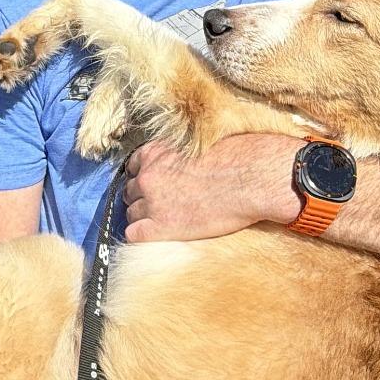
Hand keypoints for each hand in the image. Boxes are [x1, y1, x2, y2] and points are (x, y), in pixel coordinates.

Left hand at [123, 135, 303, 242]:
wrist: (249, 179)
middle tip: (162, 205)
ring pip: (131, 213)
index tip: (155, 185)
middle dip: (143, 197)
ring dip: (144, 217)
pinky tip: (158, 235)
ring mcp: (152, 202)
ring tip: (165, 222)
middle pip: (130, 190)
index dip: (144, 176)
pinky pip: (134, 234)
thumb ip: (182, 152)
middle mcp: (148, 175)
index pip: (134, 166)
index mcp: (156, 152)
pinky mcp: (161, 227)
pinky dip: (142, 235)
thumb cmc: (236, 158)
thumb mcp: (199, 144)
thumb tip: (186, 159)